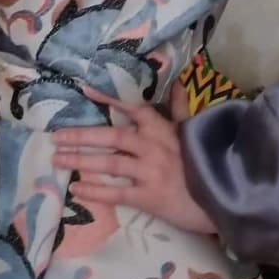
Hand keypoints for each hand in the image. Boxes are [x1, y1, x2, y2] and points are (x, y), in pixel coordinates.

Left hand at [51, 87, 216, 235]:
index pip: (132, 108)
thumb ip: (180, 108)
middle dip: (81, 136)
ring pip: (109, 163)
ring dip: (81, 160)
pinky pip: (117, 193)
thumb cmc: (205, 162)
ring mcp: (149, 172)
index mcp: (162, 129)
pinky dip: (95, 190)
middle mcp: (152, 146)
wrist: (222, 196)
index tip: (84, 91)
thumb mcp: (193, 132)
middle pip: (111, 136)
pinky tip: (77, 188)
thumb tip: (176, 82)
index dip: (108, 99)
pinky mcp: (149, 197)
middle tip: (56, 137)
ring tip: (58, 160)